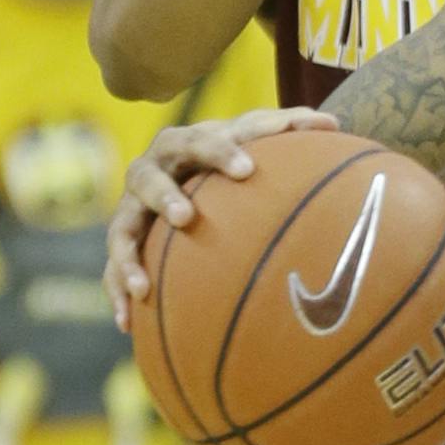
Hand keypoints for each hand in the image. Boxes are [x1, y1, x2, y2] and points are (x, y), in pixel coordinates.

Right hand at [105, 107, 339, 329]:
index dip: (222, 154)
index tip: (247, 171)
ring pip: (121, 230)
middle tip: (187, 218)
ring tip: (142, 288)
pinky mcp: (125, 240)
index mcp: (183, 143)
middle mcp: (149, 171)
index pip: (201, 142)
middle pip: (147, 179)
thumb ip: (289, 127)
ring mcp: (131, 208)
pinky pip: (112, 268)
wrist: (187, 169)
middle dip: (164, 197)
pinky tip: (127, 323)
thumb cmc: (231, 153)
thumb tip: (332, 122)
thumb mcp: (256, 137)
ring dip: (128, 256)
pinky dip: (118, 292)